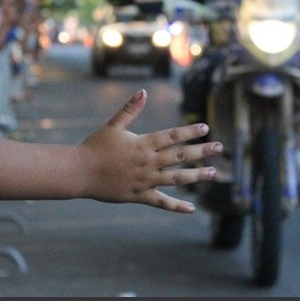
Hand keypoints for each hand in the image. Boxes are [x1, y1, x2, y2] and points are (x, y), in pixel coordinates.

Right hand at [78, 89, 220, 212]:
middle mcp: (148, 162)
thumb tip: (143, 92)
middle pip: (180, 156)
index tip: (205, 129)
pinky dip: (176, 206)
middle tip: (219, 148)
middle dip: (201, 151)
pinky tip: (191, 209)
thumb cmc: (95, 147)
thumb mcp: (113, 125)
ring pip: (176, 178)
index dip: (189, 132)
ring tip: (213, 173)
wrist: (80, 172)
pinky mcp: (139, 196)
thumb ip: (130, 110)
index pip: (172, 136)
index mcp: (142, 144)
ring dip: (196, 175)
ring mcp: (145, 180)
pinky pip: (161, 202)